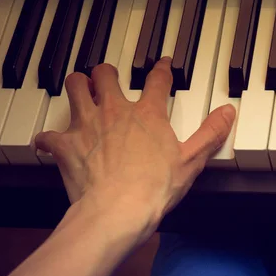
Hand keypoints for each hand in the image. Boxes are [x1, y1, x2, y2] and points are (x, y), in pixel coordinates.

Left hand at [35, 58, 234, 234]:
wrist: (118, 211)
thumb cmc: (155, 188)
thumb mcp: (191, 161)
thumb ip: (210, 133)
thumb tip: (228, 111)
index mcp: (147, 114)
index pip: (156, 80)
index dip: (161, 69)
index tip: (161, 63)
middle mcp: (114, 111)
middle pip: (105, 74)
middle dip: (106, 73)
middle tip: (108, 78)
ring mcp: (87, 125)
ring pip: (74, 88)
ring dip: (77, 87)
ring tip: (80, 91)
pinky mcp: (66, 146)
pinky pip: (48, 135)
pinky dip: (48, 138)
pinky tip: (49, 143)